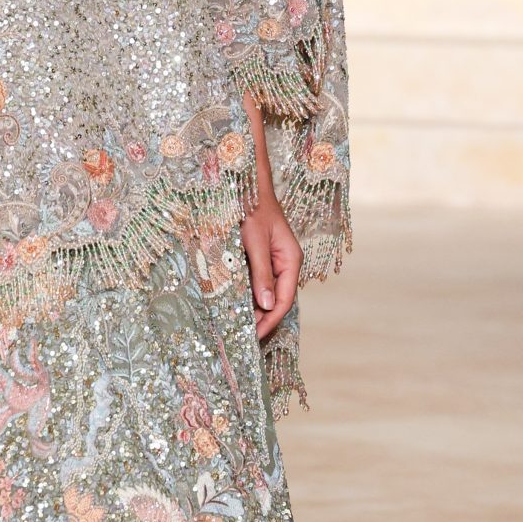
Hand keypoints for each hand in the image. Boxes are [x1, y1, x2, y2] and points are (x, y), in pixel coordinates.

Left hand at [240, 194, 301, 340]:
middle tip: (241, 337)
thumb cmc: (251, 207)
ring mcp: (271, 261)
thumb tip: (268, 305)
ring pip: (264, 293)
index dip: (270, 321)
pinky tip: (232, 305)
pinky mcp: (258, 258)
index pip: (284, 300)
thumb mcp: (254, 241)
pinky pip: (254, 282)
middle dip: (260, 319)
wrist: (243, 184)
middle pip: (276, 300)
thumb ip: (261, 273)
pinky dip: (245, 295)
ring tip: (235, 326)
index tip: (254, 337)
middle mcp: (284, 263)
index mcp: (290, 260)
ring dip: (252, 309)